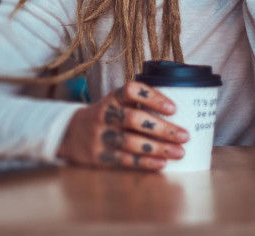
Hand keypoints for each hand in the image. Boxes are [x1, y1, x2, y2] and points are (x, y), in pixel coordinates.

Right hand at [56, 81, 188, 170]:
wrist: (69, 134)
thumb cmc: (105, 116)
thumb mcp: (115, 102)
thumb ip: (137, 104)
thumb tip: (177, 112)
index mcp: (112, 97)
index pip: (131, 90)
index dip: (152, 97)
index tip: (173, 108)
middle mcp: (105, 114)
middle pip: (134, 119)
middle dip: (162, 128)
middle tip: (184, 135)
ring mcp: (100, 136)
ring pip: (131, 142)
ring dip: (158, 147)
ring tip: (179, 152)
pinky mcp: (99, 156)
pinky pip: (124, 160)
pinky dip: (145, 162)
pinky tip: (162, 163)